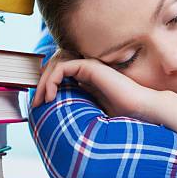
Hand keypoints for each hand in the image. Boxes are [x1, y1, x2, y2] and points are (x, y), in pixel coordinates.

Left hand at [31, 49, 155, 120]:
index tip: (41, 105)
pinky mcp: (90, 66)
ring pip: (56, 65)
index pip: (61, 74)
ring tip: (42, 101)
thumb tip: (60, 110)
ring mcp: (90, 65)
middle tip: (36, 104)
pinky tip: (52, 96)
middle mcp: (88, 68)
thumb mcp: (94, 109)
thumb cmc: (124, 112)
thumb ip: (80, 103)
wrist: (140, 108)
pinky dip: (53, 80)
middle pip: (55, 67)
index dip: (48, 85)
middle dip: (42, 84)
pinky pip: (63, 67)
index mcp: (89, 77)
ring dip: (45, 82)